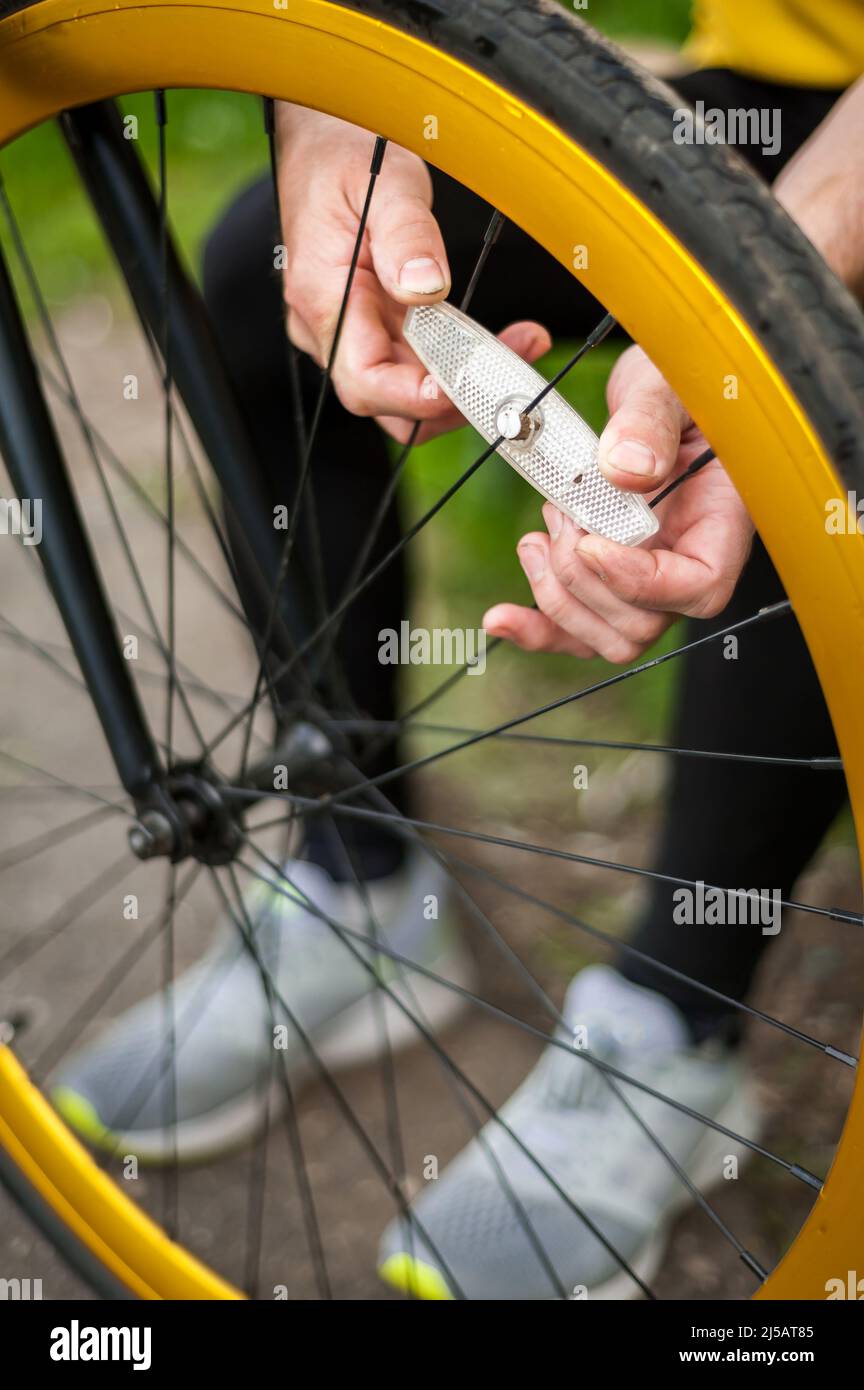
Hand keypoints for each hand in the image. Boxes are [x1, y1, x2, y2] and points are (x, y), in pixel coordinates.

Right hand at [275, 105, 550, 442]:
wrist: (322, 140)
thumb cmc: (345, 155)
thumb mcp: (384, 180)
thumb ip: (406, 235)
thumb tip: (427, 287)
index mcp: (323, 299)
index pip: (364, 379)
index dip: (413, 397)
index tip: (461, 386)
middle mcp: (331, 328)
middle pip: (388, 400)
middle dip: (452, 398)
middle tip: (510, 373)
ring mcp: (352, 331)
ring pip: (405, 390)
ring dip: (463, 382)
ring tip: (520, 345)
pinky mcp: (374, 327)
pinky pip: (414, 363)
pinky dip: (457, 361)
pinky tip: (500, 339)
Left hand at [483, 345, 753, 662]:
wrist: (656, 387)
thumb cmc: (676, 381)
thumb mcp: (666, 383)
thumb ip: (649, 422)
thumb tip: (624, 469)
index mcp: (722, 518)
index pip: (700, 586)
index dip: (641, 581)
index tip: (592, 543)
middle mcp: (690, 561)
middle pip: (643, 623)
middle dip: (584, 579)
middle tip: (561, 515)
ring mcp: (651, 578)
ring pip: (609, 637)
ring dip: (558, 595)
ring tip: (539, 534)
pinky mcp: (612, 580)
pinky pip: (580, 629)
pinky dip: (537, 630)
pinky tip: (501, 618)